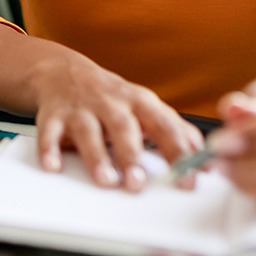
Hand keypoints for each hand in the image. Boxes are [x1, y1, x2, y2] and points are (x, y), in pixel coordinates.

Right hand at [30, 50, 203, 192]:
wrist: (63, 72)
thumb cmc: (112, 97)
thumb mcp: (145, 106)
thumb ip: (174, 130)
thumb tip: (205, 158)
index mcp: (139, 102)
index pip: (164, 125)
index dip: (178, 152)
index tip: (188, 178)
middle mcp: (111, 103)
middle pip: (124, 126)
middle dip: (131, 154)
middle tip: (138, 183)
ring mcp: (81, 108)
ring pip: (89, 131)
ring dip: (97, 156)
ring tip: (106, 180)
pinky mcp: (53, 114)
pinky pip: (49, 132)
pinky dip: (49, 149)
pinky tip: (53, 166)